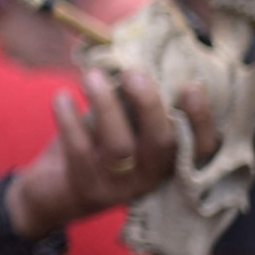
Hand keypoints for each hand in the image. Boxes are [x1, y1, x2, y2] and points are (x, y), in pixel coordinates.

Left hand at [7, 68, 219, 237]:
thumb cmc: (94, 148)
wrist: (52, 195)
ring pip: (120, 146)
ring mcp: (119, 188)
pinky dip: (70, 120)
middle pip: (162, 144)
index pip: (201, 147)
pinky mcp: (86, 189)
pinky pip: (80, 150)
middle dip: (149, 105)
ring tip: (90, 76)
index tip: (192, 86)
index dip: (202, 120)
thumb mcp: (121, 127)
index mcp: (169, 162)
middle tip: (132, 73)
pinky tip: (62, 97)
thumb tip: (138, 59)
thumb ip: (134, 104)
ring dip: (106, 106)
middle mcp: (151, 178)